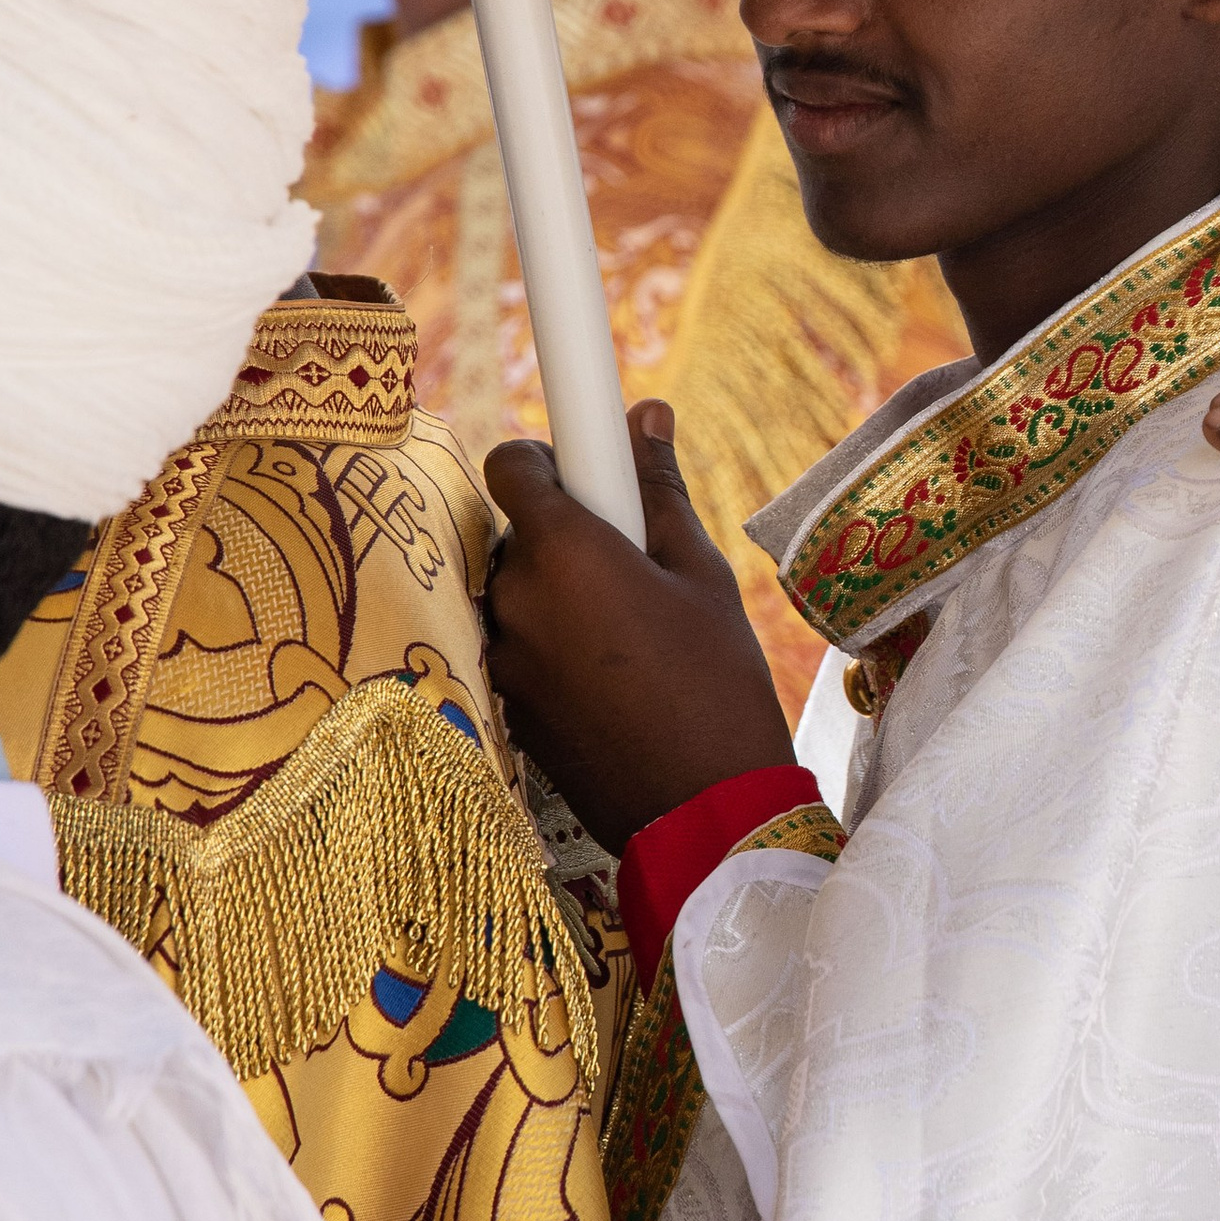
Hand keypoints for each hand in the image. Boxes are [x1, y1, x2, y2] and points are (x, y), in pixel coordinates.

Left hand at [482, 402, 792, 851]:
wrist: (701, 807)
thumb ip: (659, 489)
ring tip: (625, 632)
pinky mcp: (504, 704)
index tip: (586, 475)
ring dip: (555, 593)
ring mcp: (502, 656)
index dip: (547, 459)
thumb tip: (646, 413)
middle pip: (515, 533)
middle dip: (563, 535)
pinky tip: (610, 677)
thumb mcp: (702, 575)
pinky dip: (551, 643)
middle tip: (632, 567)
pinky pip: (518, 645)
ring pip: (515, 592)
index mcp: (565, 550)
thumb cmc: (717, 682)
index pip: (510, 462)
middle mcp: (514, 597)